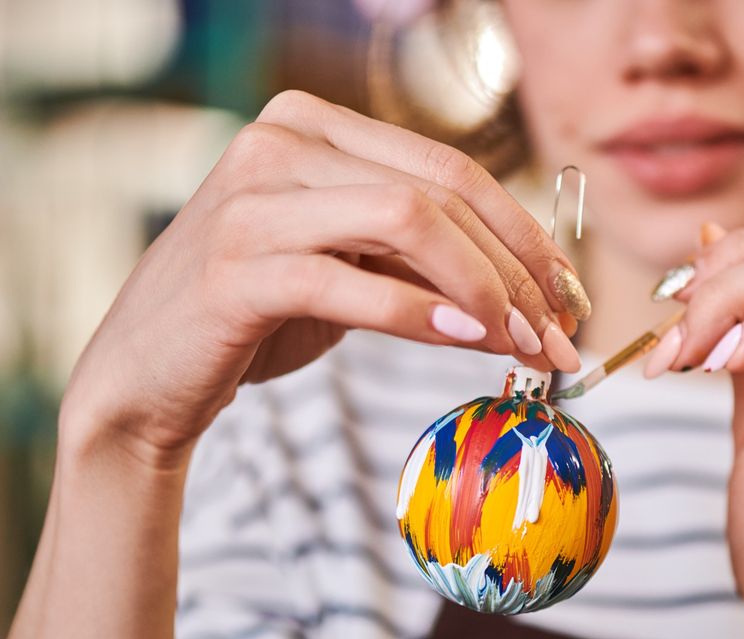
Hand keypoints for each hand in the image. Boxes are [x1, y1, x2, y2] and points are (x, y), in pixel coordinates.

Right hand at [62, 90, 586, 466]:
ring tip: (523, 345)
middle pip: (440, 191)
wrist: (146, 378)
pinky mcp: (234, 269)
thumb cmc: (258, 320)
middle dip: (518, 268)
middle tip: (559, 336)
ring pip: (407, 221)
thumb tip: (533, 295)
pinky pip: (351, 282)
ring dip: (483, 289)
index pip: (449, 169)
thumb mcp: (352, 274)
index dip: (523, 233)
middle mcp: (278, 144)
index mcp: (312, 128)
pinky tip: (466, 339)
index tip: (568, 294)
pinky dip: (420, 313)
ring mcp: (250, 201)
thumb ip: (423, 263)